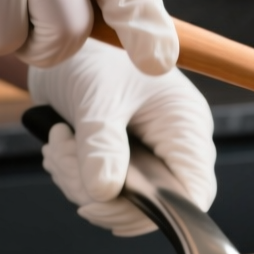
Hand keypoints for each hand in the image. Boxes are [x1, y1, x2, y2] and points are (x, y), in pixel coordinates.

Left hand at [31, 42, 215, 236]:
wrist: (64, 43)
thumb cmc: (93, 56)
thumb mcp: (96, 99)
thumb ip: (102, 147)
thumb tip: (103, 195)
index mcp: (185, 126)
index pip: (194, 190)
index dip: (155, 210)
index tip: (102, 206)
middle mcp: (174, 143)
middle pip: (152, 202)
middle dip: (99, 192)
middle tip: (64, 159)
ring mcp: (149, 153)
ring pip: (121, 200)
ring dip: (78, 181)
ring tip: (58, 142)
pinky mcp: (123, 158)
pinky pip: (104, 189)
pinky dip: (75, 176)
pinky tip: (61, 145)